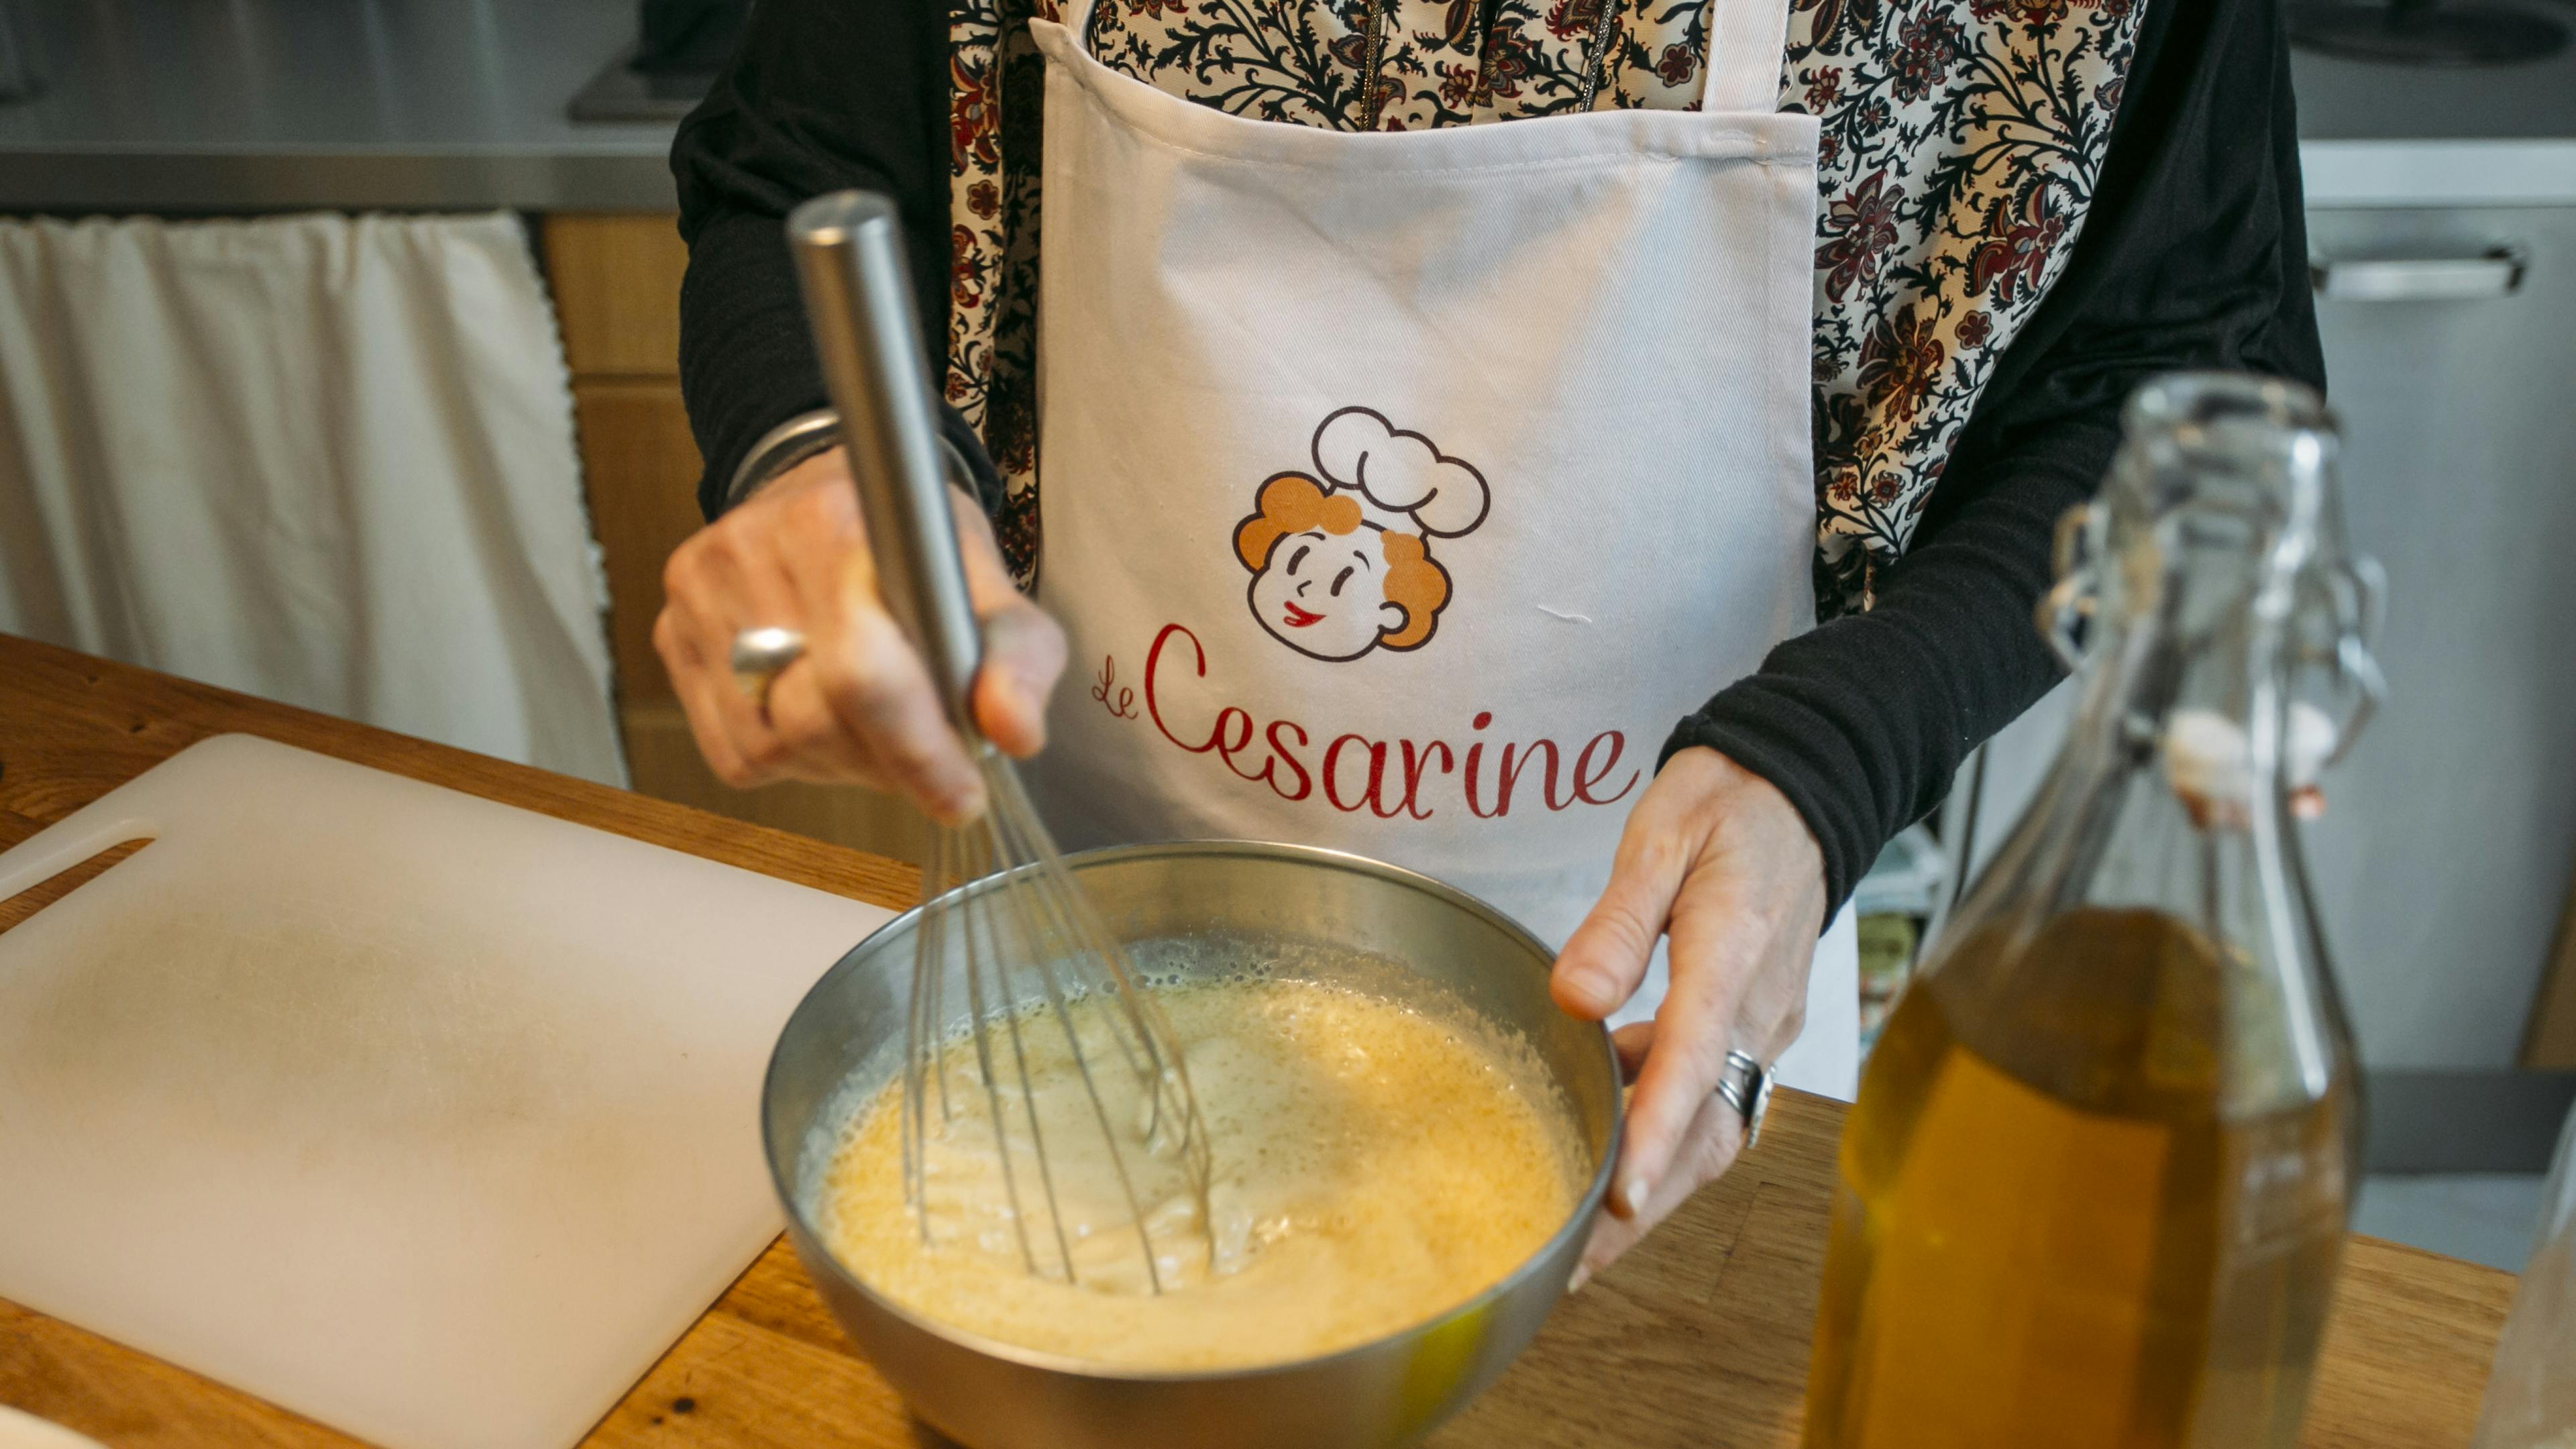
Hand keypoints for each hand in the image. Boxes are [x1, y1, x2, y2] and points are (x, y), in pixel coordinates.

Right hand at [652, 447, 1065, 822]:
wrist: (825, 498)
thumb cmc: (913, 549)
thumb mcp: (988, 585)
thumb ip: (1017, 656)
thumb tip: (1015, 735)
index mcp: (831, 525)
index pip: (862, 671)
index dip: (917, 748)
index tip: (963, 794)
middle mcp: (747, 553)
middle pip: (813, 719)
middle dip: (887, 760)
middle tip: (931, 755)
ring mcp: (697, 597)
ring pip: (773, 744)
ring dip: (842, 763)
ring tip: (879, 725)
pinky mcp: (672, 637)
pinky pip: (736, 752)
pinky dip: (794, 760)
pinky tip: (824, 718)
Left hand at [1549, 746, 1825, 1287]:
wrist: (1805, 786)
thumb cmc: (1728, 802)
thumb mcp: (1662, 835)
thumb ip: (1617, 918)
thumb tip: (1575, 997)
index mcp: (1734, 948)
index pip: (1694, 1056)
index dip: (1656, 1132)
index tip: (1622, 1197)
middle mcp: (1760, 1003)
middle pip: (1710, 1125)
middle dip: (1649, 1204)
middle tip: (1577, 1266)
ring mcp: (1766, 1020)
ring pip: (1714, 1123)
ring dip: (1656, 1183)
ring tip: (1581, 1237)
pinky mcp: (1758, 1023)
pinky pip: (1715, 1094)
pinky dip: (1666, 1132)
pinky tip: (1604, 1139)